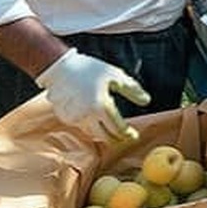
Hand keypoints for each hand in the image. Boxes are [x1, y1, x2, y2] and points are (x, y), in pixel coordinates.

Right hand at [35, 48, 150, 140]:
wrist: (60, 68)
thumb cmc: (91, 70)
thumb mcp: (116, 76)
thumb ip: (132, 90)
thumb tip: (146, 101)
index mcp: (101, 106)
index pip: (118, 128)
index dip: (128, 134)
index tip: (134, 135)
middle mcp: (87, 116)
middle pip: (104, 137)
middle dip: (116, 139)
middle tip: (124, 137)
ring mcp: (74, 119)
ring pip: (92, 134)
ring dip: (104, 134)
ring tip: (113, 129)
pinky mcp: (65, 118)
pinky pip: (82, 127)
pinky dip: (91, 126)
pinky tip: (96, 120)